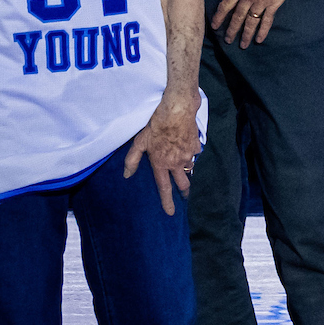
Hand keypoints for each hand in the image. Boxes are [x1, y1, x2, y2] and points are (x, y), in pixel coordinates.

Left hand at [123, 96, 199, 215]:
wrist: (176, 112)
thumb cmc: (155, 126)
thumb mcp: (139, 142)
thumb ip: (132, 160)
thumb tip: (126, 175)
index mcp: (161, 165)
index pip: (164, 188)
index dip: (167, 202)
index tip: (171, 212)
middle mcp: (176, 163)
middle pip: (183, 183)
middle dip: (184, 191)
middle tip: (184, 195)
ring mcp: (189, 155)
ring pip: (189, 168)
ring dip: (185, 170)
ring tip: (182, 167)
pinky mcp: (196, 146)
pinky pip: (194, 154)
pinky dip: (189, 153)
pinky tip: (184, 146)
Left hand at [208, 0, 312, 44]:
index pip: (225, 6)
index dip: (219, 17)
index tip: (214, 26)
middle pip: (237, 17)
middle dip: (231, 30)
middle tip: (227, 41)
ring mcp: (262, 1)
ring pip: (251, 22)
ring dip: (246, 34)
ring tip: (243, 44)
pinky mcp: (275, 3)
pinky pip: (267, 20)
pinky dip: (263, 30)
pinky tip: (260, 39)